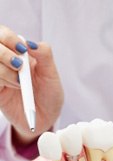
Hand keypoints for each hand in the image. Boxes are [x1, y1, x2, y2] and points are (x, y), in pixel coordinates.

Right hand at [0, 26, 62, 142]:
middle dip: (4, 53)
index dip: (8, 38)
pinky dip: (1, 80)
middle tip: (19, 66)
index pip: (2, 33)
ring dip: (4, 71)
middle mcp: (3, 60)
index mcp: (17, 52)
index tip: (22, 49)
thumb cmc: (49, 94)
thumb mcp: (51, 75)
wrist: (45, 118)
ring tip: (20, 82)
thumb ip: (45, 56)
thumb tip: (31, 43)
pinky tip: (13, 87)